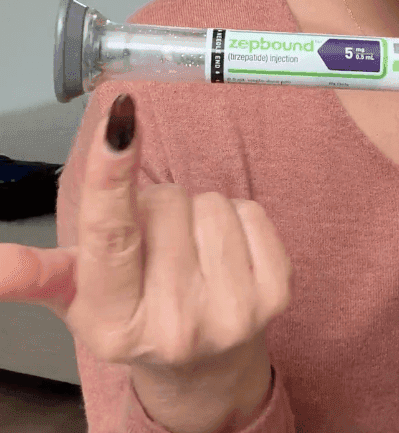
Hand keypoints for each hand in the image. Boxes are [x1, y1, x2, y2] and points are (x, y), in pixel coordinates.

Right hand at [0, 93, 292, 380]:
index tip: (119, 119)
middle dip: (158, 206)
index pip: (111, 234)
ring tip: (189, 252)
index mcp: (114, 321)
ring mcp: (231, 313)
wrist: (203, 366)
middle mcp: (174, 325)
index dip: (112, 172)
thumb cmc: (135, 314)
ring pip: (211, 202)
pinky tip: (222, 255)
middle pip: (167, 201)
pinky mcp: (276, 294)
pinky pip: (250, 210)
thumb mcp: (78, 297)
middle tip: (155, 244)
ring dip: (198, 214)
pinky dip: (237, 220)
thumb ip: (36, 271)